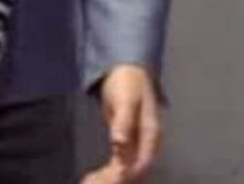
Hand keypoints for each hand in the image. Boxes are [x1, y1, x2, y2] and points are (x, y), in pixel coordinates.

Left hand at [82, 64, 161, 182]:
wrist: (125, 70)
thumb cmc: (128, 83)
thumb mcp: (126, 100)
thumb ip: (124, 122)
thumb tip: (119, 144)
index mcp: (151, 134)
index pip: (143, 163)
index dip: (128, 174)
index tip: (111, 179)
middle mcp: (146, 143)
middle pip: (135, 169)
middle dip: (118, 178)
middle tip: (94, 181)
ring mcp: (136, 143)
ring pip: (127, 168)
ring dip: (113, 176)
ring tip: (92, 181)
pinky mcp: (125, 143)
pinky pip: (120, 162)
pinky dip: (110, 170)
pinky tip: (95, 176)